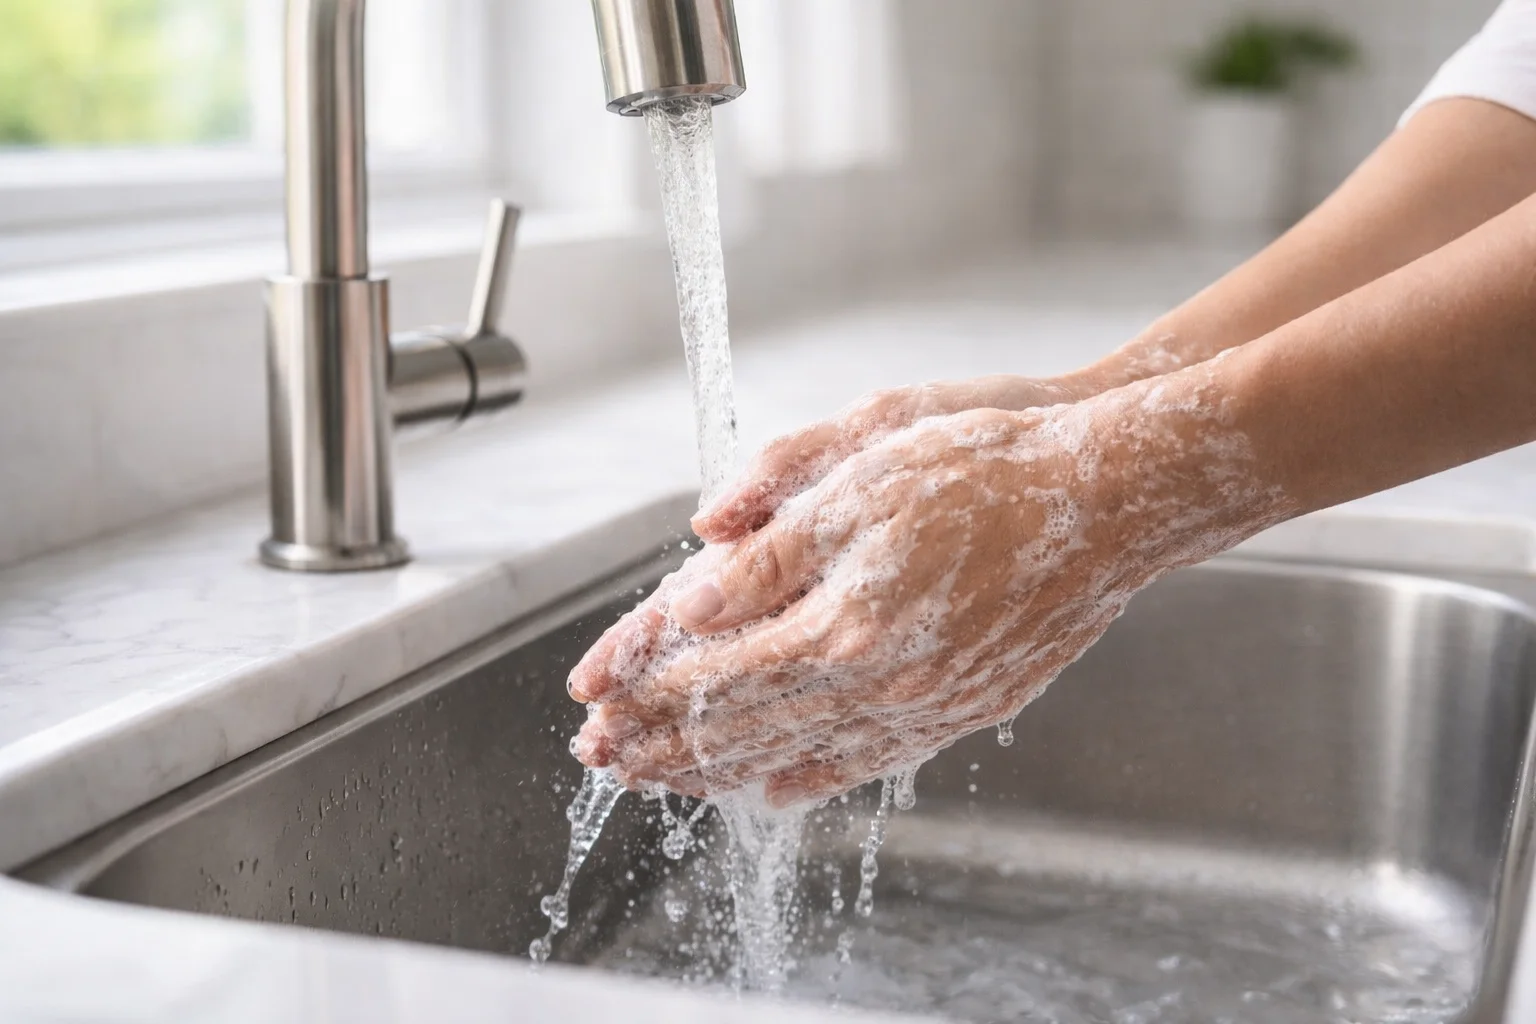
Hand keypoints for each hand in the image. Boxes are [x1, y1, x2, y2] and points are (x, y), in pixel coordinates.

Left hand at [570, 375, 1288, 805]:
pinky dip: (805, 777)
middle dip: (660, 739)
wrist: (1113, 498)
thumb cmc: (991, 465)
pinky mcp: (960, 708)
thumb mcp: (864, 468)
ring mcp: (923, 704)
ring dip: (716, 768)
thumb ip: (772, 534)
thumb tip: (693, 579)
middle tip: (599, 756)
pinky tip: (771, 790)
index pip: (709, 663)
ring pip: (795, 753)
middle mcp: (878, 678)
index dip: (641, 676)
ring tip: (661, 780)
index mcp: (843, 616)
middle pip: (741, 724)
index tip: (586, 692)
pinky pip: (864, 762)